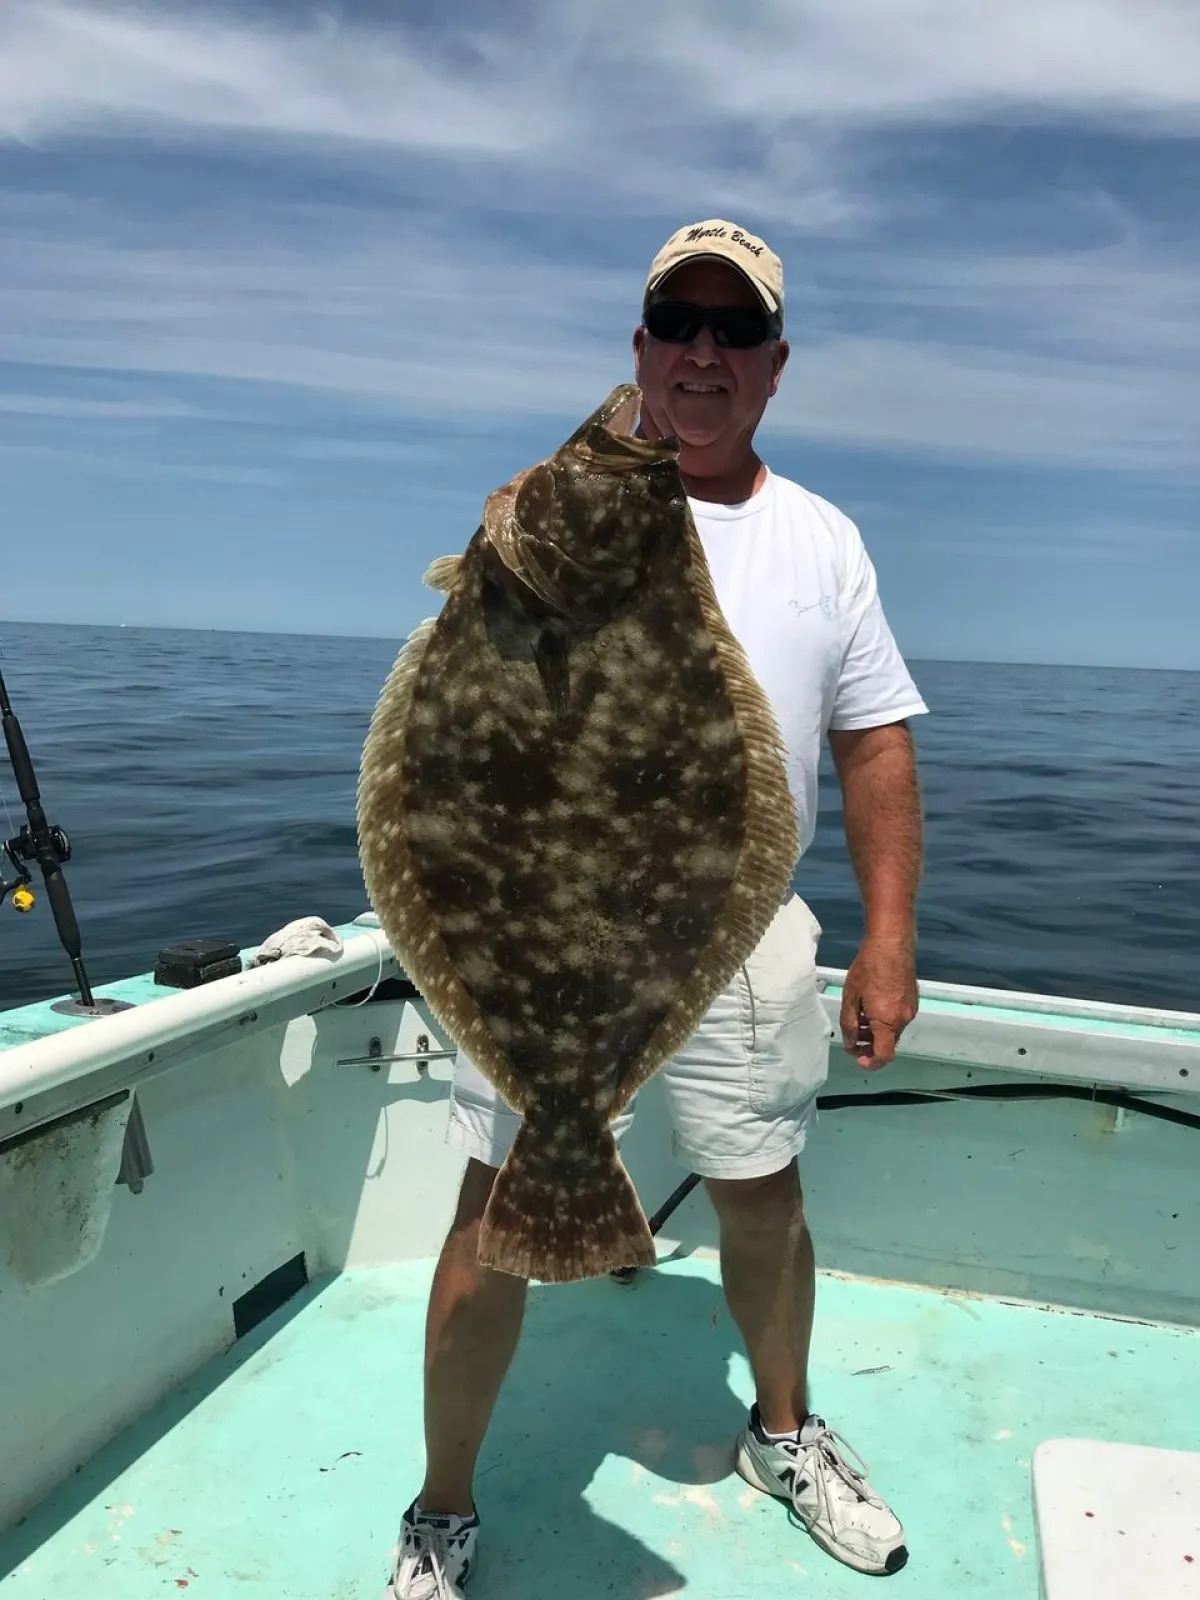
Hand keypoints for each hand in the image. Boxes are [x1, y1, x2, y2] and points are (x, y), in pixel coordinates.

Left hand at [840, 933, 917, 1070]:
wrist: (891, 944)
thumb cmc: (868, 968)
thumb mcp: (851, 997)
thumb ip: (849, 1024)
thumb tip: (850, 1043)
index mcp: (888, 1021)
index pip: (884, 1055)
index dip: (871, 1062)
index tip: (858, 1058)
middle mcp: (903, 1019)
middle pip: (887, 1044)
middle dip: (869, 1045)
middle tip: (852, 1038)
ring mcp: (911, 1009)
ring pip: (892, 1031)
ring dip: (875, 1032)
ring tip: (858, 1020)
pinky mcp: (913, 1000)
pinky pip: (897, 1019)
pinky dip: (884, 1021)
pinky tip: (871, 1008)